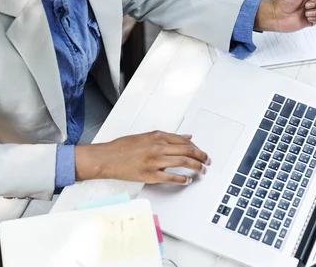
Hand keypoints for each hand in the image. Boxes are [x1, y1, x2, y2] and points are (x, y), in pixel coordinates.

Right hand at [73, 131, 210, 184]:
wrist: (107, 157)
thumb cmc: (123, 147)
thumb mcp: (146, 137)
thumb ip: (167, 137)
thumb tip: (186, 137)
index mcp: (157, 136)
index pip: (184, 141)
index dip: (196, 147)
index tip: (201, 152)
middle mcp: (158, 147)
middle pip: (187, 151)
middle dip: (201, 157)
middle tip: (207, 161)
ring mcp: (154, 161)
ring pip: (183, 163)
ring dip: (196, 167)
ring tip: (202, 170)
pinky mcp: (150, 175)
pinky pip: (171, 177)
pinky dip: (182, 179)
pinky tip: (187, 180)